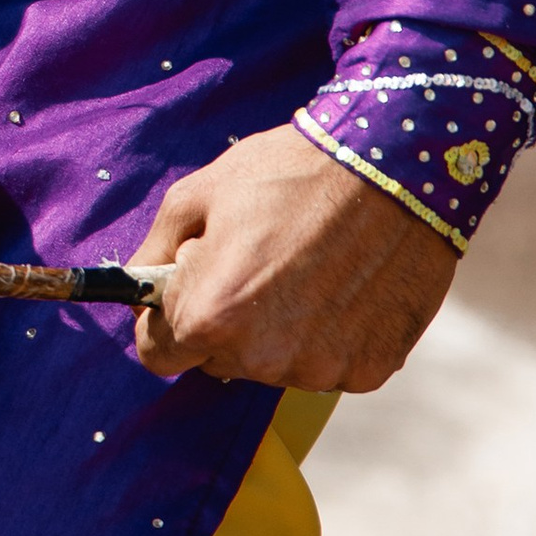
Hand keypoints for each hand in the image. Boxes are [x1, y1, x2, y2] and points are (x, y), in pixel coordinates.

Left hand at [133, 121, 454, 393]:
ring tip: (307, 267)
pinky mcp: (370, 370)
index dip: (165, 319)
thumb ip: (153, 251)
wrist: (397, 166)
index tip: (185, 291)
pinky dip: (330, 334)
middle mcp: (262, 356)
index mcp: (209, 316)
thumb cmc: (292, 172)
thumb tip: (137, 286)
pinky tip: (344, 286)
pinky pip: (329, 363)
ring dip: (278, 329)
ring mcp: (320, 369)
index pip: (158, 354)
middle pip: (218, 359)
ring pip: (275, 363)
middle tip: (256, 261)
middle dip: (224, 319)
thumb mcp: (199, 194)